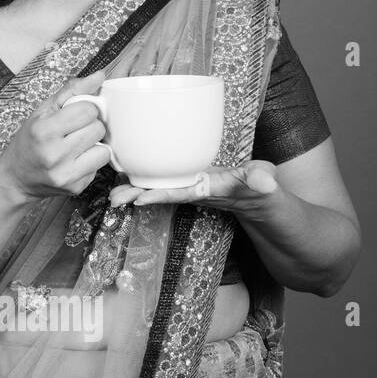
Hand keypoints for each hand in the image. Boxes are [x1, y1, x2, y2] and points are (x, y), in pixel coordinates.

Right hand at [0, 70, 113, 200]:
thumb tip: (100, 75)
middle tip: (74, 131)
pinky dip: (91, 161)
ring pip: (104, 150)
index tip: (73, 115)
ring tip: (77, 146)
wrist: (17, 178)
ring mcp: (65, 174)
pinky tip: (75, 161)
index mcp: (43, 130)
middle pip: (97, 129)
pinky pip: (100, 167)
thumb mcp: (42, 111)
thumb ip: (72, 91)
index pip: (87, 110)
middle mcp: (54, 154)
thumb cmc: (30, 141)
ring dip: (94, 145)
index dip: (84, 109)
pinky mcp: (76, 188)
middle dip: (89, 127)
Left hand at [107, 160, 280, 217]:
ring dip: (134, 190)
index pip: (181, 193)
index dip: (160, 194)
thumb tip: (265, 182)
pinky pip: (161, 182)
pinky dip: (144, 180)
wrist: (258, 199)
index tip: (139, 198)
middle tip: (113, 199)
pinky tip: (126, 178)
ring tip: (112, 195)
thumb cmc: (261, 191)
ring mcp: (187, 188)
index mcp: (207, 190)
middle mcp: (192, 191)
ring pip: (157, 188)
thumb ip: (262, 180)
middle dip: (136, 195)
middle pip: (160, 193)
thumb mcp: (264, 184)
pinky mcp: (185, 183)